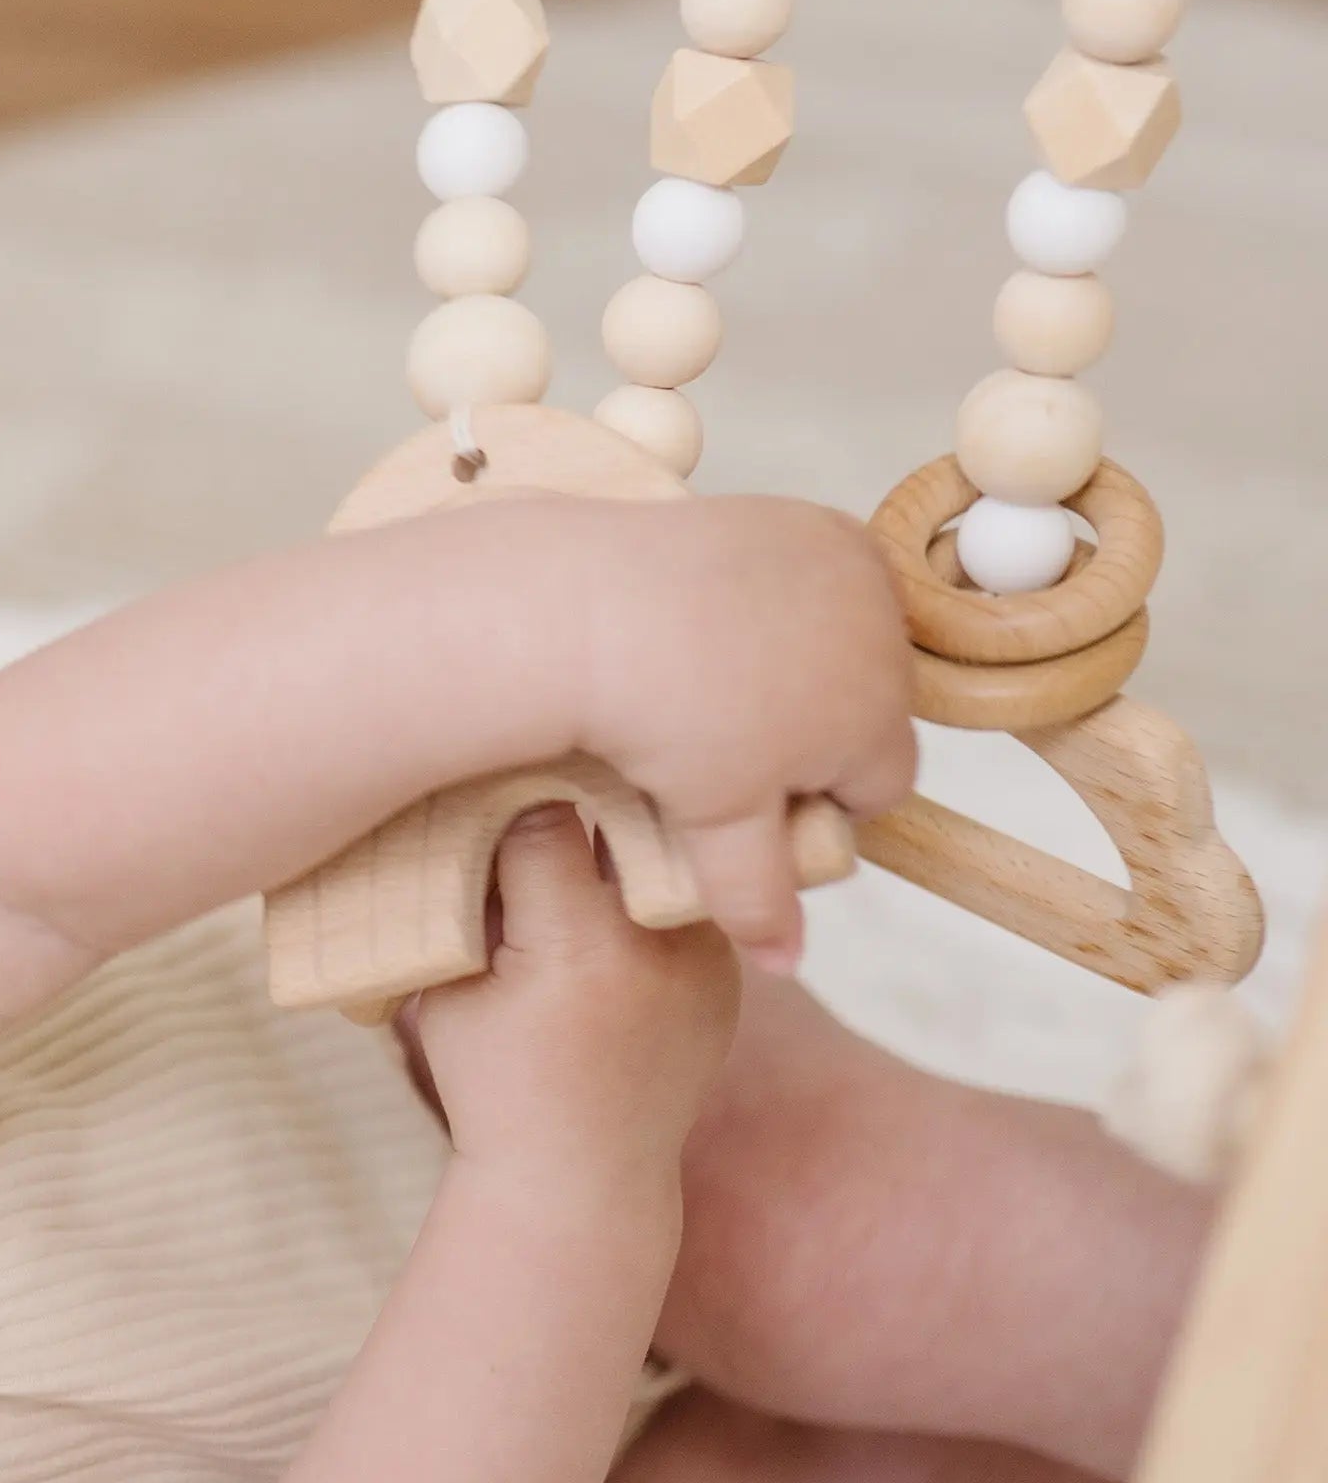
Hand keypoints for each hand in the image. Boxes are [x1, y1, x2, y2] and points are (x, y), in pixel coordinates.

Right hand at [406, 805, 740, 1184]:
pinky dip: (642, 888)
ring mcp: (702, 957)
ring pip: (657, 848)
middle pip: (613, 816)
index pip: (539, 819)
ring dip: (616, 837)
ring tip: (578, 840)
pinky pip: (678, 894)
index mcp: (572, 945)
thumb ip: (464, 898)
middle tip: (537, 775)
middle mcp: (652, 943)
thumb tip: (473, 799)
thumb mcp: (448, 987)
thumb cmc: (491, 1080)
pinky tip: (610, 905)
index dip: (503, 803)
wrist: (583, 1176)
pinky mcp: (725, 969)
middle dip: (572, 799)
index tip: (483, 792)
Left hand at [577, 496, 915, 970]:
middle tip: (720, 737)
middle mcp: (887, 637)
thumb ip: (758, 896)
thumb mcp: (712, 824)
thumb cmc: (661, 726)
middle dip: (814, 731)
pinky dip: (775, 599)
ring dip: (799, 663)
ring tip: (709, 679)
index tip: (748, 794)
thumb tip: (787, 965)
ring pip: (847, 642)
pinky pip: (813, 576)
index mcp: (876, 720)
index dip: (817, 802)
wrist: (594, 607)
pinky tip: (708, 620)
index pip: (879, 787)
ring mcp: (852, 567)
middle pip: (871, 709)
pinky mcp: (807, 517)